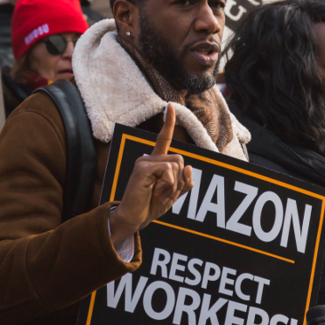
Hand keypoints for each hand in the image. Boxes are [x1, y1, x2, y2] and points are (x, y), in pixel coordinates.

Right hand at [109, 104, 193, 244]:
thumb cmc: (150, 206)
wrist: (133, 218)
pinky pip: (168, 171)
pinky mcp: (142, 168)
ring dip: (174, 185)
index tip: (170, 106)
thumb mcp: (173, 195)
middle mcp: (149, 159)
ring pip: (177, 165)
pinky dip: (168, 184)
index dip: (168, 122)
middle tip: (164, 193)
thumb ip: (184, 182)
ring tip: (158, 194)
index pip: (163, 138)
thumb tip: (190, 167)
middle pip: (181, 159)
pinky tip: (155, 192)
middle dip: (180, 180)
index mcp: (156, 162)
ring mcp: (144, 162)